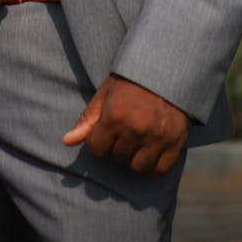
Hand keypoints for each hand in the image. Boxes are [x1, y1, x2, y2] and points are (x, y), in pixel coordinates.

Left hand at [62, 74, 188, 174]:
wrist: (165, 71)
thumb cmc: (129, 83)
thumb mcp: (104, 94)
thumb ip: (87, 120)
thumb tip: (66, 141)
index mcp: (114, 116)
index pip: (97, 149)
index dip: (98, 142)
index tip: (104, 132)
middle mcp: (136, 129)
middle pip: (116, 158)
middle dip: (115, 149)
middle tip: (122, 133)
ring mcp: (157, 137)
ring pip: (137, 168)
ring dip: (133, 159)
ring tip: (135, 143)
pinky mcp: (175, 142)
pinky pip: (159, 170)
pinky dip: (153, 166)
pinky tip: (149, 152)